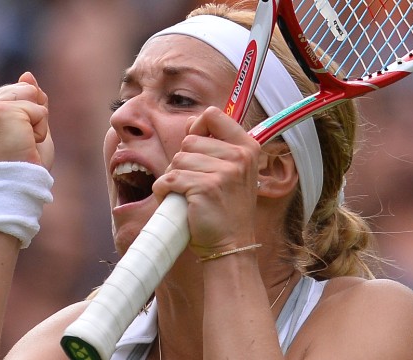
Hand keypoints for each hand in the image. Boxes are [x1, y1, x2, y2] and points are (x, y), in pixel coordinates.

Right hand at [0, 72, 53, 167]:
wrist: (18, 185)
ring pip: (31, 95)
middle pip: (24, 88)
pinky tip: (26, 144)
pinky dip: (40, 129)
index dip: (27, 116)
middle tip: (19, 143)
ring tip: (22, 143)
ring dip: (37, 123)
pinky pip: (38, 109)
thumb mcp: (28, 125)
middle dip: (32, 116)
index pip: (15, 91)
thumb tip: (28, 74)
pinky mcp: (0, 112)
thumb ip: (28, 99)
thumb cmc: (22, 162)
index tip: (13, 140)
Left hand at [152, 106, 260, 257]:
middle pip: (189, 140)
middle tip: (194, 184)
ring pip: (177, 160)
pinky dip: (164, 191)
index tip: (197, 149)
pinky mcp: (205, 187)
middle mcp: (239, 156)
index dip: (197, 128)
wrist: (231, 246)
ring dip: (174, 178)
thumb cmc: (226, 209)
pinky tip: (176, 201)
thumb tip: (192, 121)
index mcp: (247, 147)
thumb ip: (214, 145)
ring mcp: (224, 171)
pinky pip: (169, 178)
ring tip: (188, 195)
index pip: (213, 115)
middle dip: (183, 162)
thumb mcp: (231, 172)